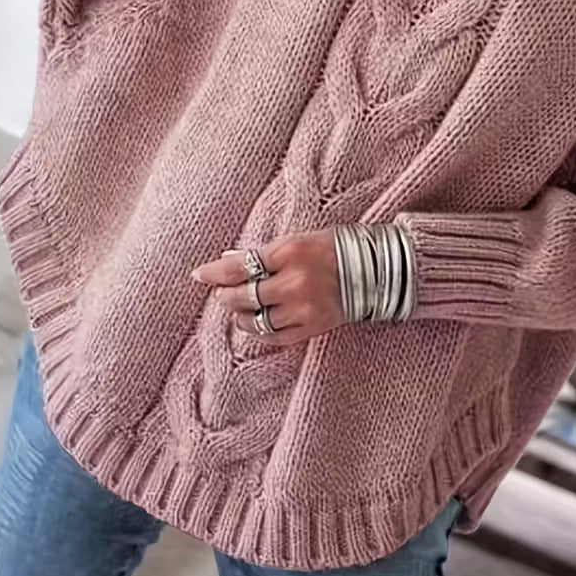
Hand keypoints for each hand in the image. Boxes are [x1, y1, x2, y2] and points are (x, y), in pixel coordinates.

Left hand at [191, 228, 345, 345]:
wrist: (375, 270)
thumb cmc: (334, 247)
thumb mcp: (298, 238)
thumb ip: (263, 251)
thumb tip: (228, 258)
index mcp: (290, 252)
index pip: (240, 265)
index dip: (215, 272)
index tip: (200, 275)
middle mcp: (294, 282)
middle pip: (244, 296)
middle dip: (226, 295)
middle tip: (221, 293)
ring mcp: (303, 308)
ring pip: (256, 320)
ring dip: (241, 315)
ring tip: (239, 308)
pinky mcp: (311, 327)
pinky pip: (274, 337)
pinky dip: (260, 332)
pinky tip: (256, 323)